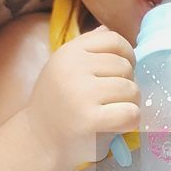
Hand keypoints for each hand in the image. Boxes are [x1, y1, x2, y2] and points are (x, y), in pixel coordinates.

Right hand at [26, 26, 139, 166]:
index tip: (121, 73)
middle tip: (112, 101)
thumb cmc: (57, 106)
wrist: (38, 142)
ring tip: (113, 113)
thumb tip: (107, 28)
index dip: (127, 55)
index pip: (114, 39)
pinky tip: (118, 126)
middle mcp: (73, 67)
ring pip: (132, 90)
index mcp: (69, 52)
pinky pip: (130, 114)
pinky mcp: (89, 119)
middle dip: (127, 85)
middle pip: (126, 67)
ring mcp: (80, 93)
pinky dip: (130, 122)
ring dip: (130, 105)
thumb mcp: (64, 69)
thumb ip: (86, 49)